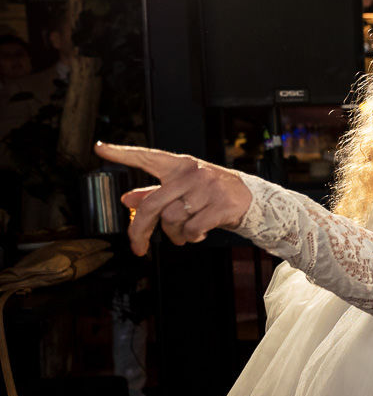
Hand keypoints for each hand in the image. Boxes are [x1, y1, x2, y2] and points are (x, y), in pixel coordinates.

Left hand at [94, 142, 252, 255]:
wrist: (250, 198)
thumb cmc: (211, 192)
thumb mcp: (183, 188)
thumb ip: (155, 194)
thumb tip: (127, 201)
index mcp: (179, 166)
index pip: (147, 158)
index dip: (123, 154)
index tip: (100, 149)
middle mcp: (192, 173)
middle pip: (153, 204)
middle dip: (141, 230)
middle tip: (137, 247)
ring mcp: (207, 188)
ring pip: (172, 219)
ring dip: (174, 234)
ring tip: (184, 235)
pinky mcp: (221, 204)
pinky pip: (193, 228)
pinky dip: (192, 237)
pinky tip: (199, 233)